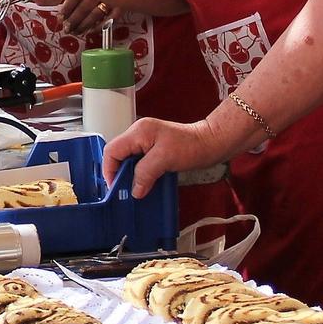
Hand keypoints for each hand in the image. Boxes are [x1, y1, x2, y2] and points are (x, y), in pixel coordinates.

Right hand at [103, 117, 229, 195]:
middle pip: (118, 156)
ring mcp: (146, 142)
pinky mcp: (154, 150)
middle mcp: (139, 134)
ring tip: (134, 190)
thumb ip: (145, 173)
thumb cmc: (193, 145)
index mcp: (138, 132)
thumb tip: (134, 190)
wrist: (212, 143)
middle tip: (124, 191)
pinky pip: (139, 163)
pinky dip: (139, 175)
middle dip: (119, 175)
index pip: (112, 150)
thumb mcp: (165, 159)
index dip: (109, 170)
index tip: (115, 188)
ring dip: (130, 176)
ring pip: (128, 161)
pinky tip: (144, 184)